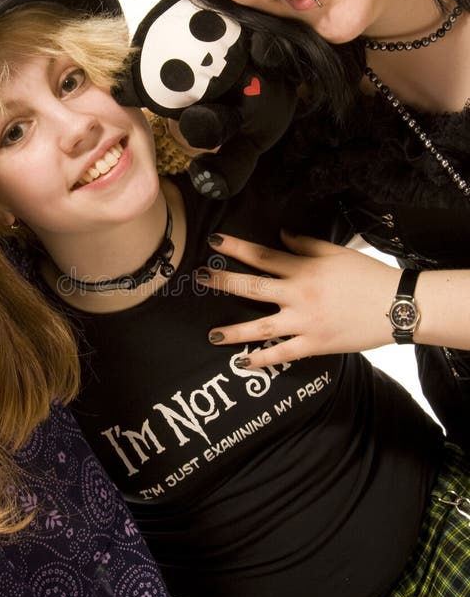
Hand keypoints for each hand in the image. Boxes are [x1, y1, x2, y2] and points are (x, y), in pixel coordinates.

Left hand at [196, 231, 400, 367]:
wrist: (396, 305)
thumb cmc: (367, 275)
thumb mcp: (336, 252)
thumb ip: (306, 243)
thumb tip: (281, 234)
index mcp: (304, 269)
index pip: (263, 255)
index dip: (237, 248)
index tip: (214, 241)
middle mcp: (299, 295)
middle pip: (253, 287)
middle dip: (223, 282)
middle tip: (200, 278)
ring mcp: (305, 322)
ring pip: (261, 328)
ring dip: (234, 331)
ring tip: (212, 335)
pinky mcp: (314, 344)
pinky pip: (282, 354)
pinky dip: (261, 360)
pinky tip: (242, 362)